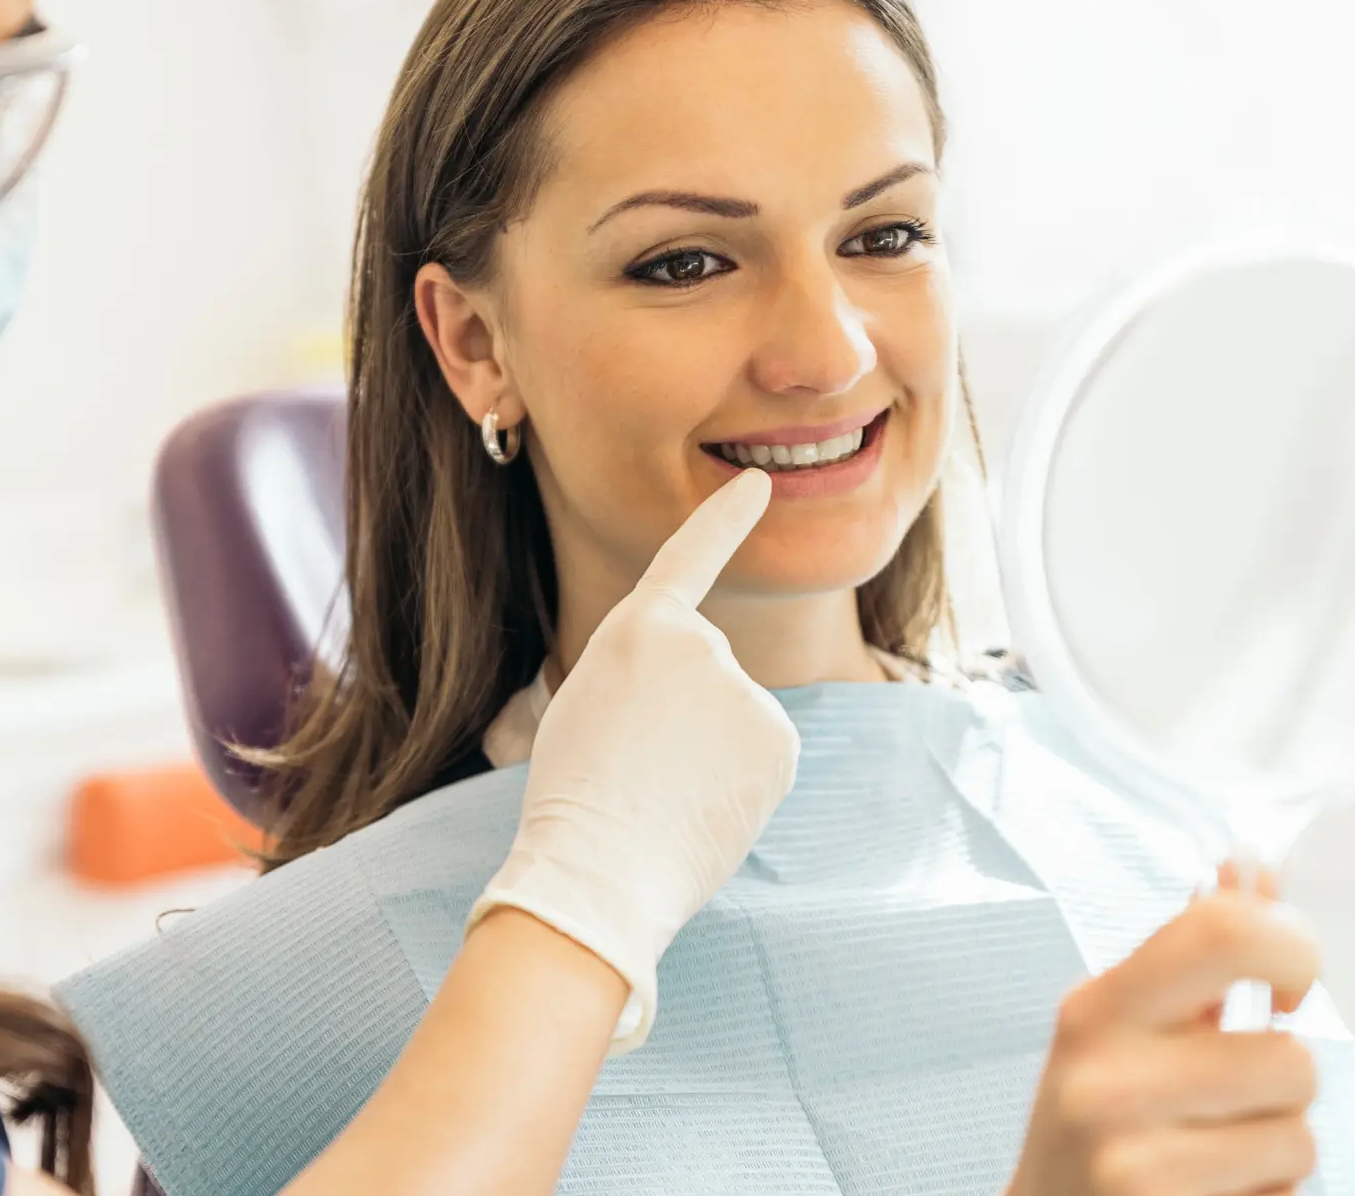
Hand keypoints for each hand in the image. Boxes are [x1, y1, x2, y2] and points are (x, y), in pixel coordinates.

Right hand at [467, 468, 799, 1051]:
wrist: (597, 868)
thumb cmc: (574, 796)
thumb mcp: (588, 704)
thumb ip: (648, 679)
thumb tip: (708, 706)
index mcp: (638, 626)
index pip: (688, 558)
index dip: (723, 519)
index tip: (760, 486)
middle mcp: (703, 643)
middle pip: (708, 674)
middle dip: (687, 717)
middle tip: (639, 768)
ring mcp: (747, 690)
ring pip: (737, 721)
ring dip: (712, 755)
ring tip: (664, 794)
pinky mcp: (780, 740)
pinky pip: (762, 757)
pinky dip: (740, 784)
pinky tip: (702, 812)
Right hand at [1007, 870, 1320, 1195]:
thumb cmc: (1096, 1116)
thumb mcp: (1124, 1021)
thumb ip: (1194, 945)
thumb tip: (1250, 864)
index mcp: (1096, 1007)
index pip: (1226, 930)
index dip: (1293, 948)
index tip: (1287, 987)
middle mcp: (1102, 1077)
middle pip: (1289, 1057)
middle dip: (1281, 1082)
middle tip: (1232, 1092)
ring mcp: (1127, 1158)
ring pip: (1297, 1138)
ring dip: (1273, 1148)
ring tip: (1211, 1147)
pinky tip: (1205, 1189)